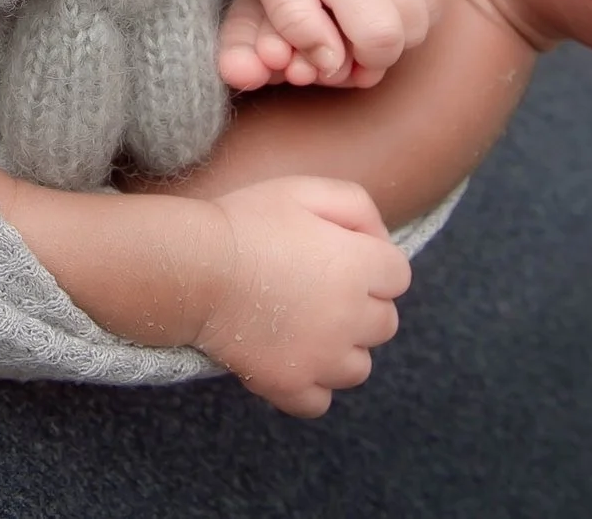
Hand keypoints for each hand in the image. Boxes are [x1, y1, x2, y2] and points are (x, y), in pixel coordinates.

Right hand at [195, 177, 411, 416]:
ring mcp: (322, 358)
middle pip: (385, 323)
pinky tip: (290, 359)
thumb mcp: (304, 189)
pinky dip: (311, 386)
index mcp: (359, 266)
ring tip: (305, 327)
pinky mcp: (290, 385)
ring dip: (341, 349)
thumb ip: (357, 206)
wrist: (193, 266)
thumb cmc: (246, 221)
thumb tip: (380, 240)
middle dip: (361, 306)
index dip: (370, 263)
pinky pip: (320, 402)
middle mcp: (351, 317)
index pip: (398, 276)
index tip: (338, 256)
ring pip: (359, 367)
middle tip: (319, 290)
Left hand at [221, 0, 448, 89]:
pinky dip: (415, 4)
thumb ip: (295, 22)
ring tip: (364, 4)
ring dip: (399, 27)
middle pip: (410, 37)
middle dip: (379, 46)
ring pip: (428, 20)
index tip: (339, 44)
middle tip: (348, 25)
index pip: (382, 43)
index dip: (361, 58)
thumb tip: (330, 64)